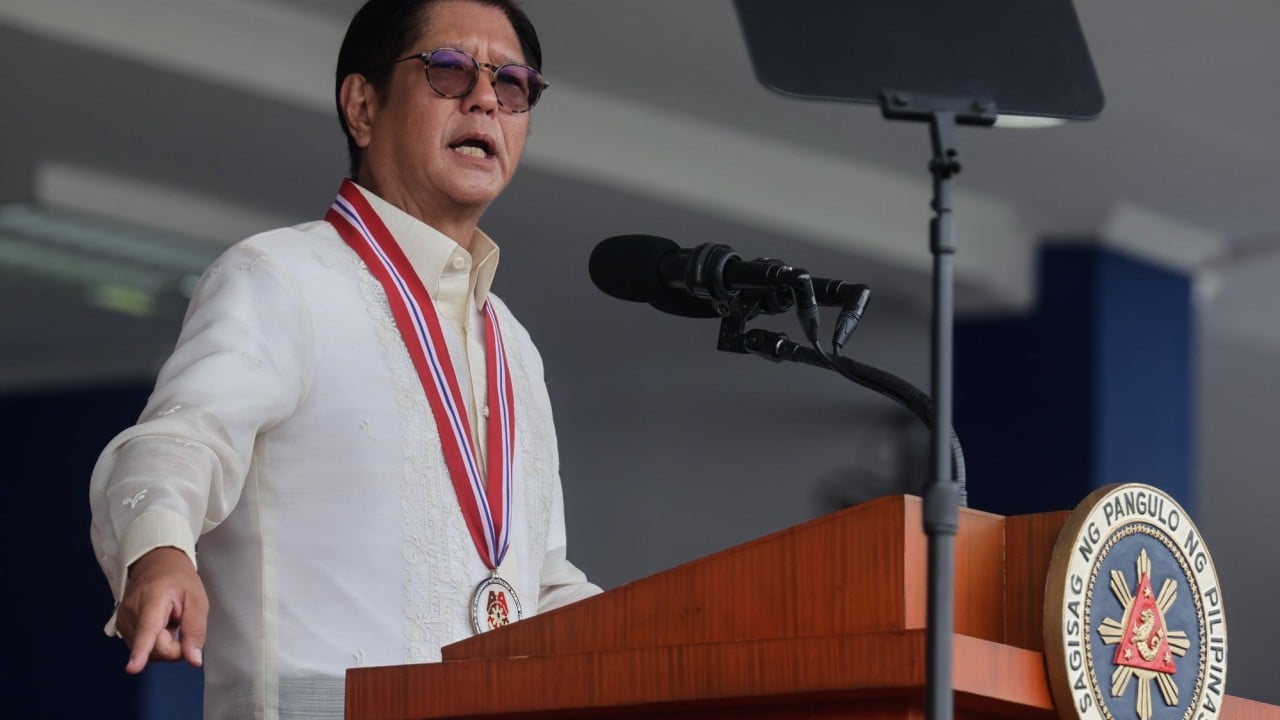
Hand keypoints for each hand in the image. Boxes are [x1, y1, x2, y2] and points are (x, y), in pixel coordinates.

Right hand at [114, 547, 208, 673]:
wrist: (156, 563)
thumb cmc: (177, 579)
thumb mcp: (197, 600)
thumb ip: (196, 631)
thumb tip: (193, 660)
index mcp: (152, 599)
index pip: (147, 630)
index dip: (141, 651)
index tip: (132, 668)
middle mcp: (132, 612)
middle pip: (153, 649)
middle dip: (174, 648)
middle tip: (182, 626)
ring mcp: (123, 621)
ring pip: (148, 652)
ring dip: (165, 644)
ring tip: (169, 621)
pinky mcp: (121, 628)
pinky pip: (143, 647)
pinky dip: (155, 642)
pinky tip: (160, 626)